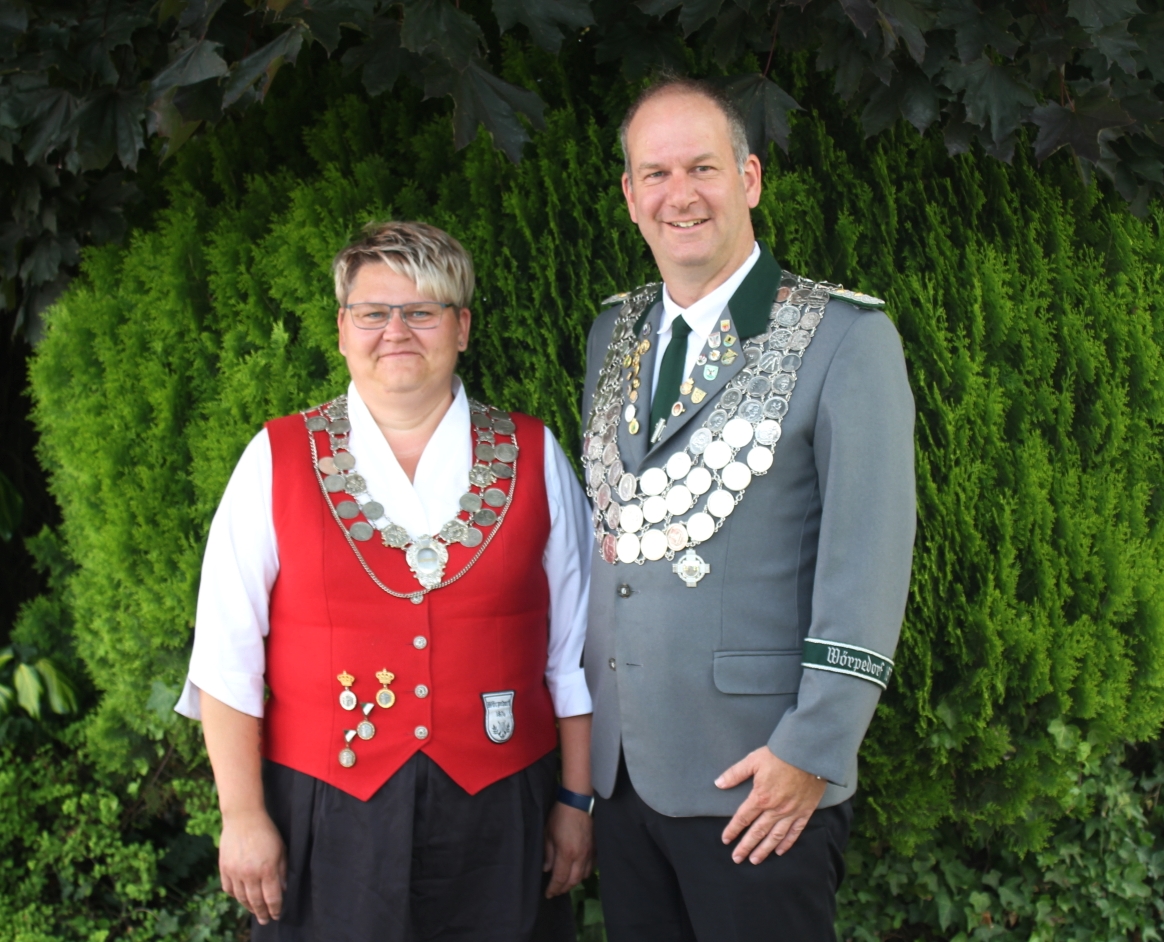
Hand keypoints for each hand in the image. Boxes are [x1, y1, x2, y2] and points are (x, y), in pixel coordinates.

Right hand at [219, 809, 286, 923]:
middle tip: (265, 920)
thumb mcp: (281, 849)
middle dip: (262, 913)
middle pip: (256, 902)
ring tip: (255, 911)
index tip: (277, 915)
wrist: (243, 817)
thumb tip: (284, 889)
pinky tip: (241, 897)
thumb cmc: (266, 831)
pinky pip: (229, 889)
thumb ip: (282, 870)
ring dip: (249, 907)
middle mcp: (250, 874)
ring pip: (241, 898)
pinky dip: (235, 895)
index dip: (275, 909)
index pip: (272, 898)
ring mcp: (235, 872)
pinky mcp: (224, 868)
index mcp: (267, 869)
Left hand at [543, 801, 593, 896]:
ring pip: (584, 875)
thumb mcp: (548, 834)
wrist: (578, 802)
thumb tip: (547, 869)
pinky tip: (578, 872)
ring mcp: (590, 853)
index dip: (554, 889)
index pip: (560, 878)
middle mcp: (580, 856)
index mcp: (566, 853)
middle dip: (563, 889)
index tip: (548, 894)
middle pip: (573, 881)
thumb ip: (548, 854)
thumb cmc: (559, 816)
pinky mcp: (596, 848)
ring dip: (574, 882)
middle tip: (556, 891)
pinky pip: (591, 867)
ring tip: (566, 883)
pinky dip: (584, 873)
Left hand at [716, 746, 826, 864]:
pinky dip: (787, 843)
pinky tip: (780, 851)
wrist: (808, 754)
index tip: (725, 840)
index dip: (733, 830)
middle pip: (757, 832)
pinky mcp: (805, 812)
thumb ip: (735, 774)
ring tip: (755, 860)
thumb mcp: (753, 760)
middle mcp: (775, 809)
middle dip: (746, 846)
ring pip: (775, 836)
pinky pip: (795, 832)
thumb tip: (718, 784)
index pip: (743, 818)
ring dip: (764, 850)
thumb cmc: (779, 755)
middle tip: (737, 859)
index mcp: (760, 797)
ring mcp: (791, 812)